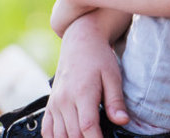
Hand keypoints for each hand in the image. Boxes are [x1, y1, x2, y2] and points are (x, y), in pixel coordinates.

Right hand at [41, 15, 129, 137]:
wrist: (79, 41)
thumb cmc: (99, 58)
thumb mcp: (113, 76)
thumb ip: (115, 101)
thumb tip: (122, 121)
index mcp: (82, 93)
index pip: (88, 127)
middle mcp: (65, 100)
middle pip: (74, 134)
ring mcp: (55, 103)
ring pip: (59, 135)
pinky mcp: (51, 104)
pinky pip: (46, 129)